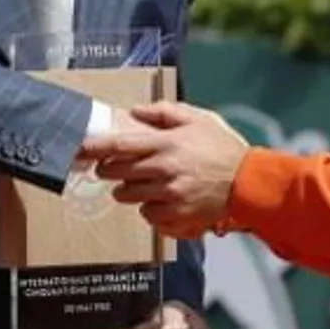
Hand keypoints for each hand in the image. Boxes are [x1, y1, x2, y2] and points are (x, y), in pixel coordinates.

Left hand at [77, 102, 248, 237]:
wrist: (249, 183)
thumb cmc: (223, 148)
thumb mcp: (199, 119)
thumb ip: (165, 112)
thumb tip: (135, 111)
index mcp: (166, 144)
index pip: (119, 145)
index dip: (96, 147)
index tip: (80, 148)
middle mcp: (163, 171)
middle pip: (116, 174)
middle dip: (110, 170)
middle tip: (114, 167)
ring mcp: (168, 196)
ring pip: (128, 196)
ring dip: (128, 189)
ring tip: (144, 182)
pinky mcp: (176, 217)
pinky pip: (148, 216)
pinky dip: (150, 209)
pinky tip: (163, 200)